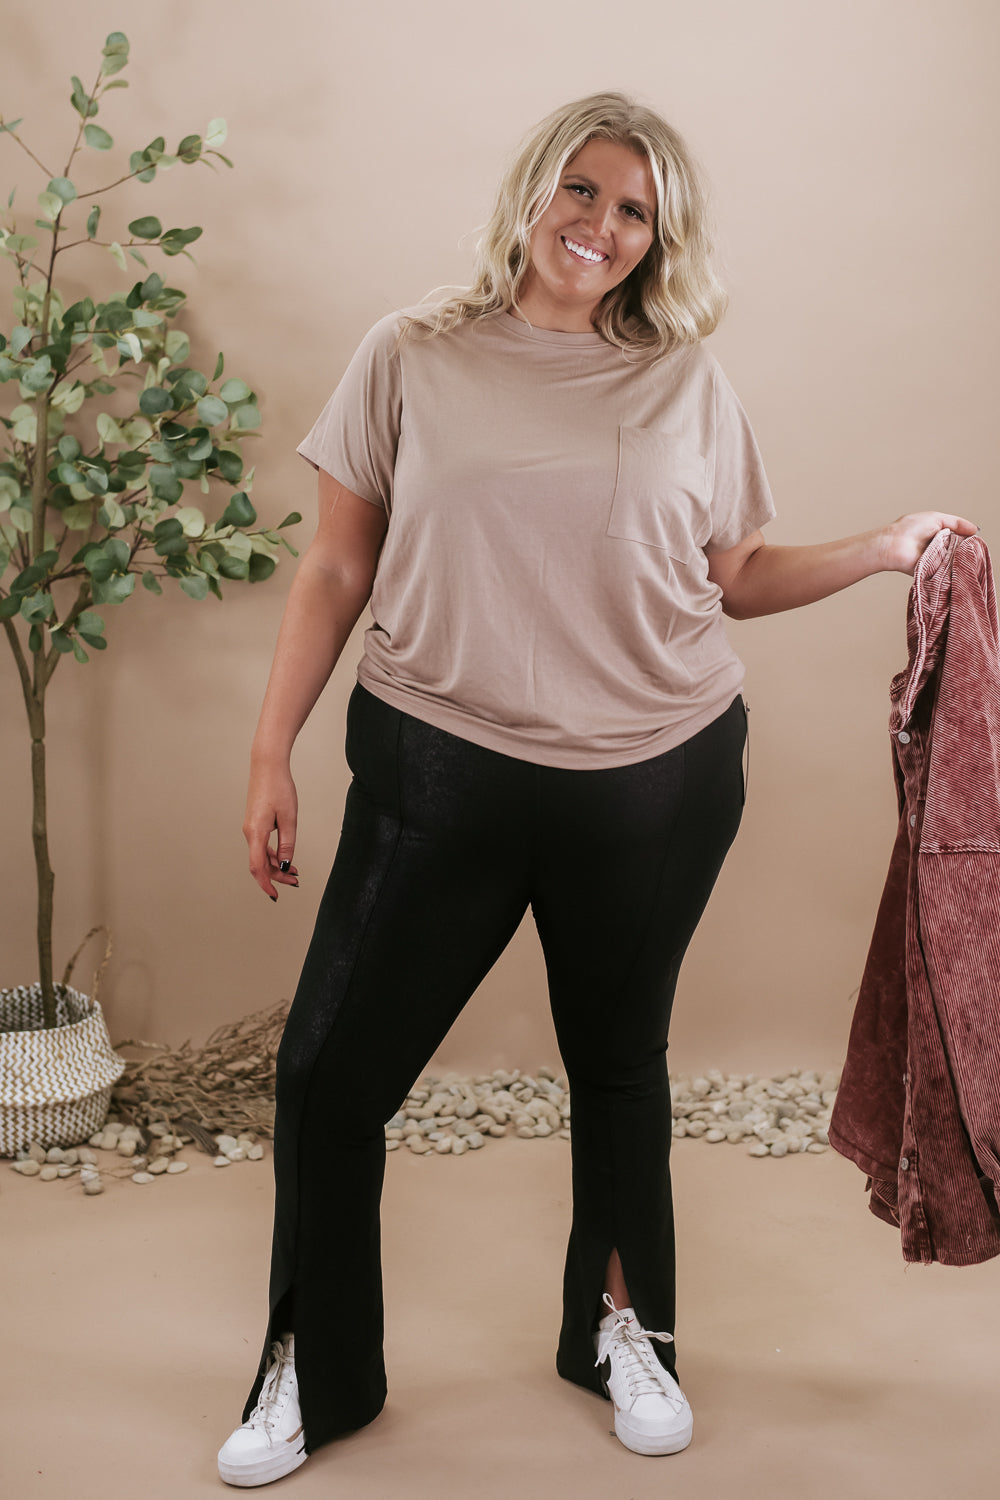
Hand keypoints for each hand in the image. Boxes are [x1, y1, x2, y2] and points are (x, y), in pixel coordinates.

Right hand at [243, 757, 299, 901]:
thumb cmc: (279, 788)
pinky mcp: (255, 823)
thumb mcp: (289, 818)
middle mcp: (250, 833)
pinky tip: (285, 858)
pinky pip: (262, 846)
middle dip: (277, 876)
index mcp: (256, 833)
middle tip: (296, 882)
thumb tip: (284, 864)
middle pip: (260, 864)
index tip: (275, 895)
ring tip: (295, 874)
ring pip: (261, 856)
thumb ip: (287, 844)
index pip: (257, 867)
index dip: (266, 883)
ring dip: (277, 866)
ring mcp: (251, 828)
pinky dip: (273, 855)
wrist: (267, 766)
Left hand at [879, 511, 979, 575]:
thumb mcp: (936, 518)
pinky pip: (947, 572)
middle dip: (965, 550)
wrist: (894, 545)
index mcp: (939, 534)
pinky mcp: (932, 572)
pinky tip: (956, 565)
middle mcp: (938, 547)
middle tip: (971, 549)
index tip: (975, 540)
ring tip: (962, 555)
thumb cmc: (910, 528)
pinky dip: (951, 568)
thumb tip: (975, 530)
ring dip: (958, 558)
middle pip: (959, 550)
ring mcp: (935, 561)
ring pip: (954, 561)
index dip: (968, 539)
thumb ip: (957, 523)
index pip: (959, 538)